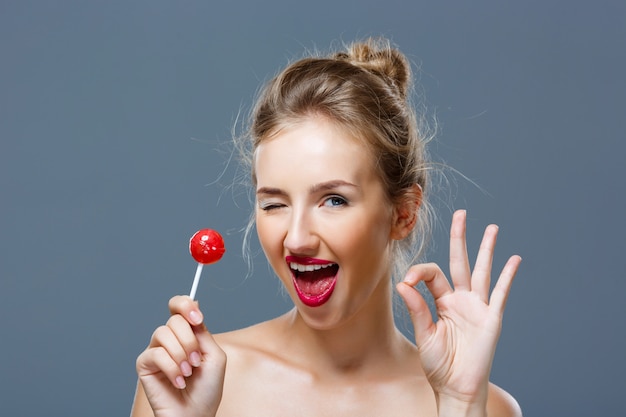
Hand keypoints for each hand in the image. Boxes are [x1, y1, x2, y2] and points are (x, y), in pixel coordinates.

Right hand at [134, 296, 225, 416]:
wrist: (195, 414)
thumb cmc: (207, 389)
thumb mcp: (214, 355)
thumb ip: (203, 332)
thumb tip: (193, 305)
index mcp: (187, 333)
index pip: (179, 306)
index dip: (185, 305)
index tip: (197, 318)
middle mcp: (171, 339)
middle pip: (174, 320)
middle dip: (189, 340)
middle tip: (196, 360)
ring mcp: (156, 350)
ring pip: (162, 333)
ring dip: (180, 354)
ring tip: (188, 372)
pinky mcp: (145, 364)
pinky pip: (155, 354)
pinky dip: (171, 368)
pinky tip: (178, 382)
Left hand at [396, 210, 520, 413]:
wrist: (456, 387)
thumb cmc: (439, 365)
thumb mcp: (424, 335)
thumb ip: (417, 309)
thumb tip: (404, 283)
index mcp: (441, 301)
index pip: (432, 274)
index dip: (419, 272)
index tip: (409, 281)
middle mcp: (460, 300)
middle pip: (459, 262)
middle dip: (460, 238)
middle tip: (461, 214)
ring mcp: (477, 307)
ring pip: (482, 271)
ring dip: (487, 249)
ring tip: (492, 228)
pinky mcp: (491, 318)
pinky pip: (500, 294)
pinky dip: (507, 276)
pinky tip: (514, 260)